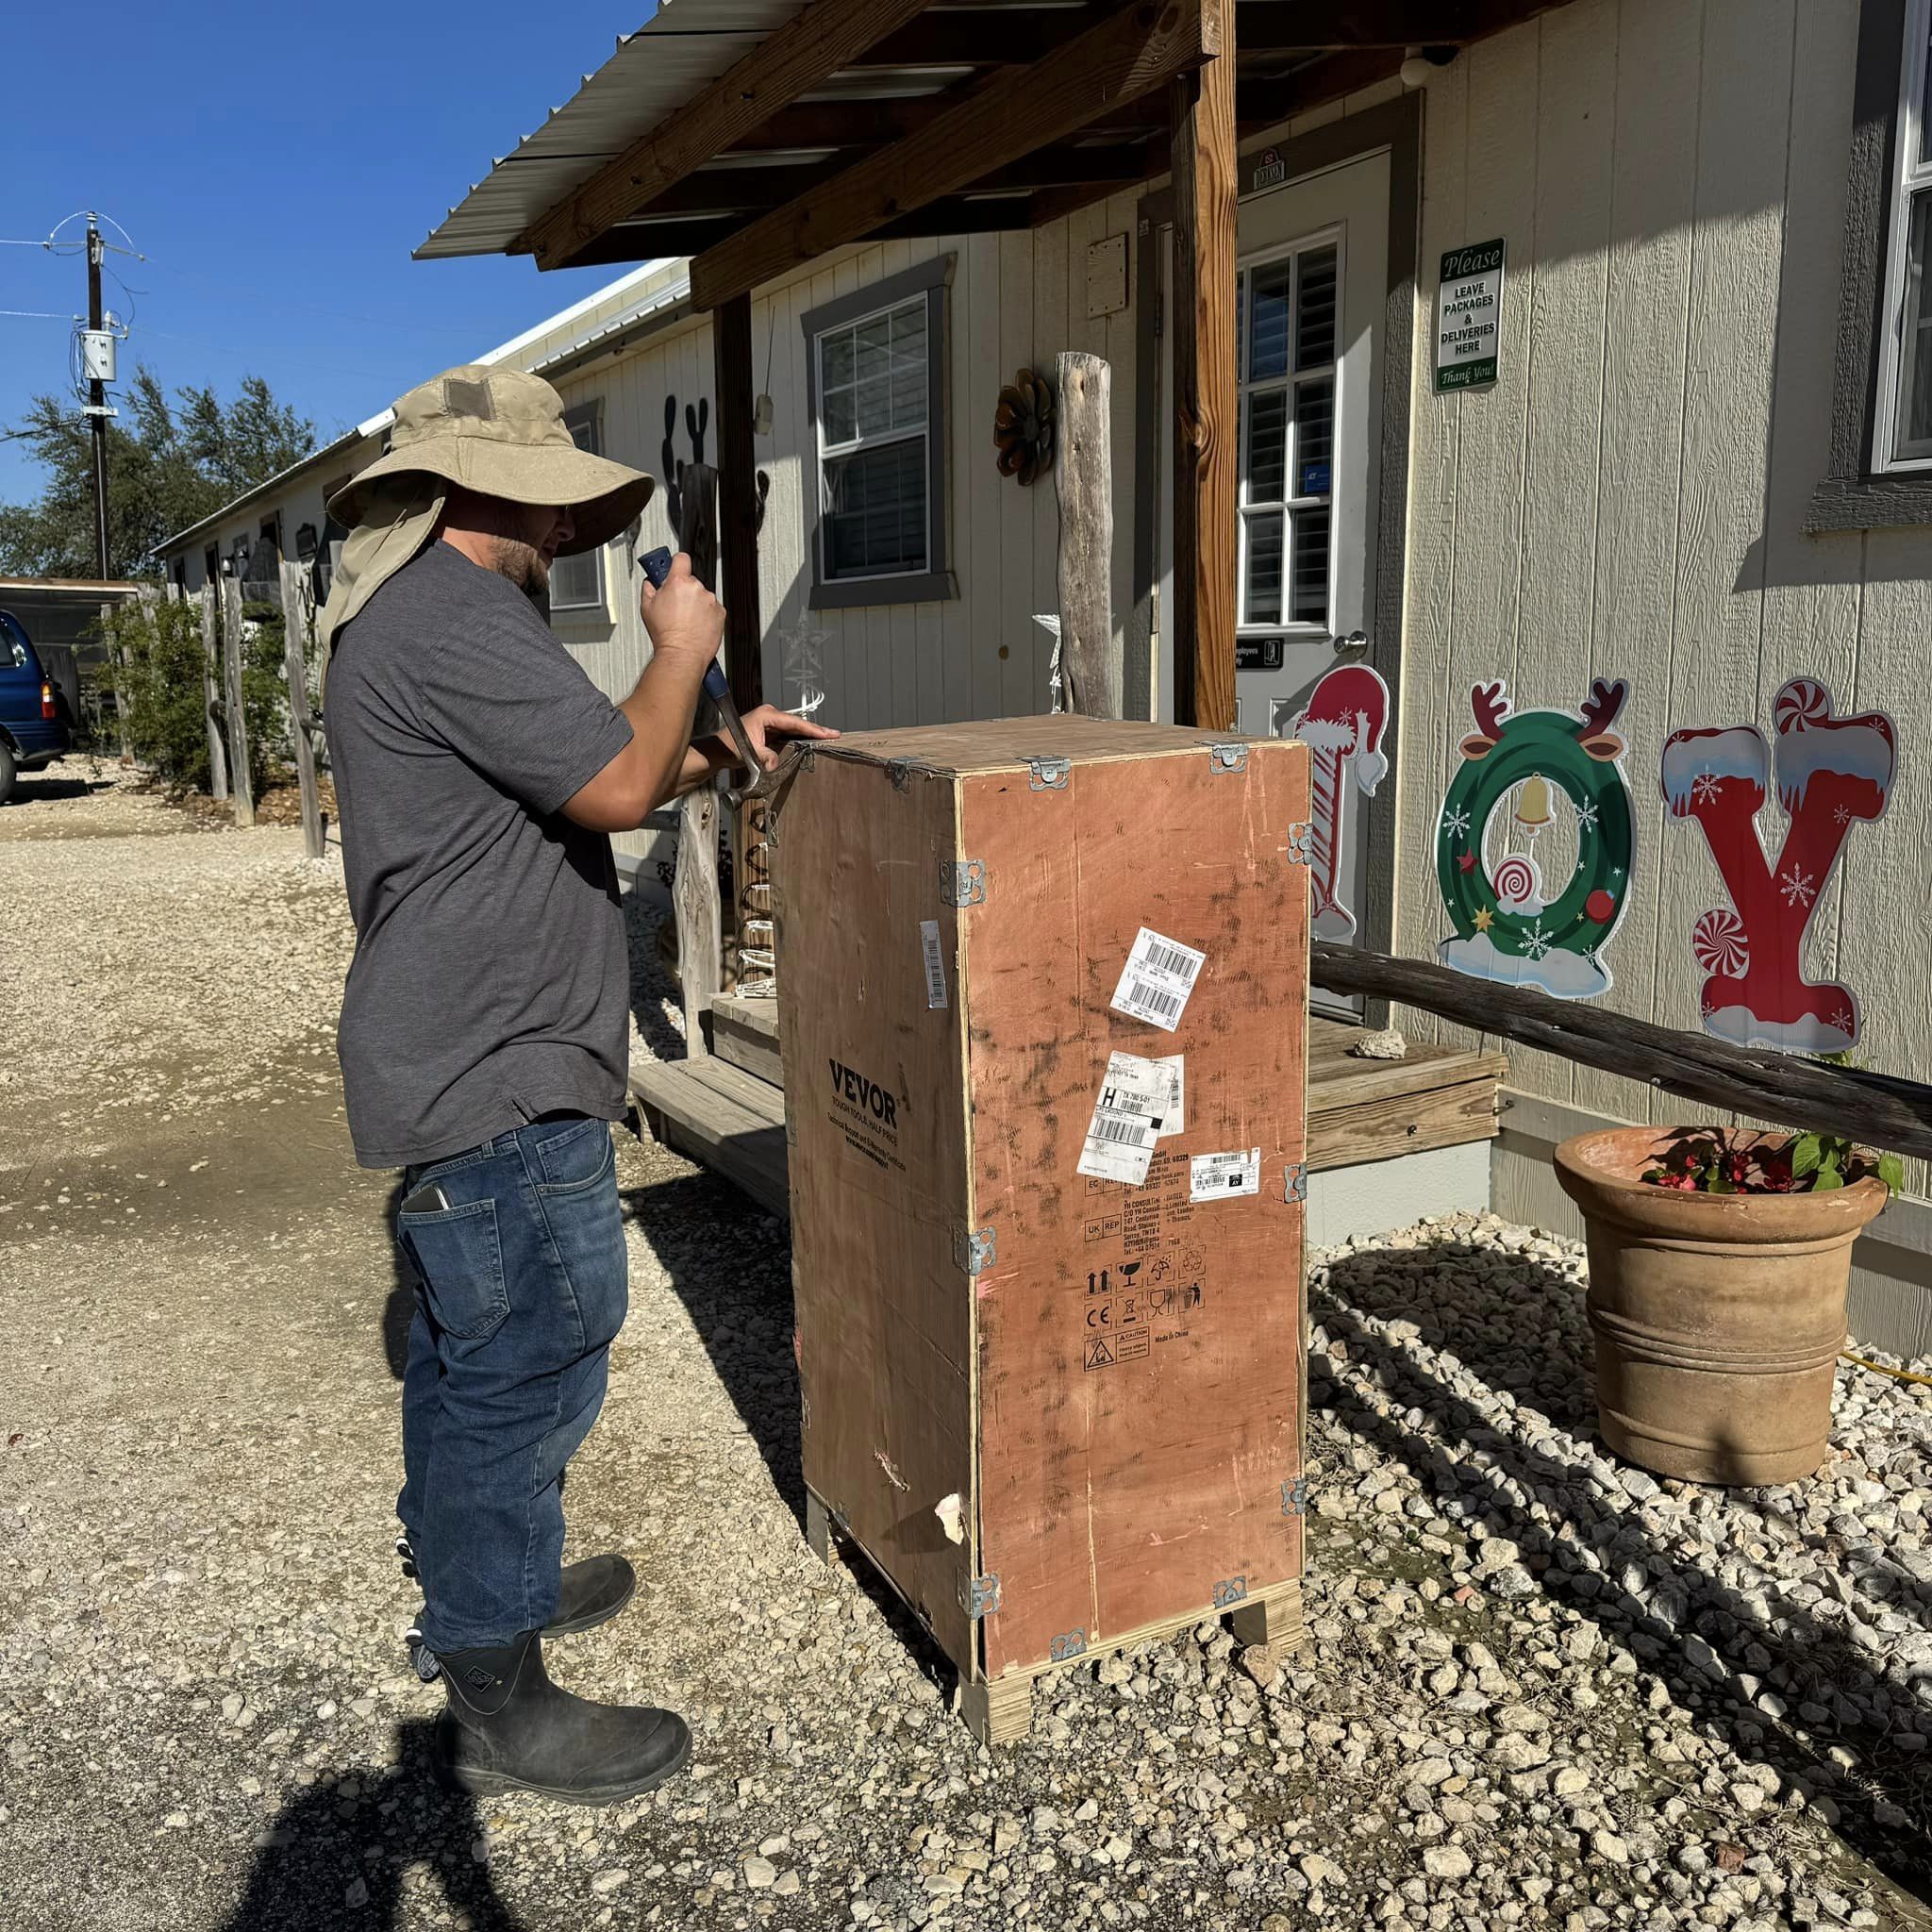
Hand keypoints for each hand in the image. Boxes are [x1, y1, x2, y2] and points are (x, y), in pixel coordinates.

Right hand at [640, 550, 724, 670]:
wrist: (682, 654)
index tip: (675, 566)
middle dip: (684, 590)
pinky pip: (712, 609)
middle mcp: (697, 588)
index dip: (677, 562)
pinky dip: (706, 615)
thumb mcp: (646, 607)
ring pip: (702, 596)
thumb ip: (648, 588)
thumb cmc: (666, 634)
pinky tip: (695, 625)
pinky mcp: (720, 613)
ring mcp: (710, 601)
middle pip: (691, 581)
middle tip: (675, 606)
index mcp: (678, 582)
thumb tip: (650, 583)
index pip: (681, 558)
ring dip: (696, 604)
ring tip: (685, 620)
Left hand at [739, 703, 839, 771]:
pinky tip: (813, 741)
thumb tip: (775, 764)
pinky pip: (790, 732)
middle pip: (798, 723)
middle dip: (816, 730)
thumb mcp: (750, 753)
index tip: (827, 733)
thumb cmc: (731, 746)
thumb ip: (765, 757)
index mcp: (767, 715)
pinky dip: (802, 737)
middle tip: (835, 734)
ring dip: (810, 733)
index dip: (813, 729)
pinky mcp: (771, 730)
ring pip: (796, 727)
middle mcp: (770, 715)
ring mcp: (771, 722)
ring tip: (828, 737)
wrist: (720, 750)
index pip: (795, 722)